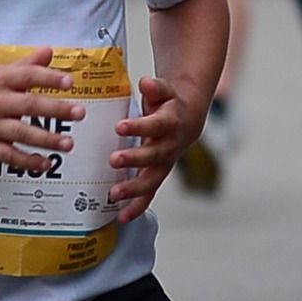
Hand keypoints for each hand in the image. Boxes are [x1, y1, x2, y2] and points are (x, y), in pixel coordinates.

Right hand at [0, 48, 83, 171]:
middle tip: (79, 112)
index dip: (49, 78)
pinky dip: (27, 161)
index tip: (69, 81)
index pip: (27, 76)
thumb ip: (27, 64)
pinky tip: (45, 163)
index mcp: (0, 80)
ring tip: (69, 143)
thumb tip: (49, 50)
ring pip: (21, 133)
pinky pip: (9, 156)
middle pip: (28, 105)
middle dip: (55, 109)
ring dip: (46, 140)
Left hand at [109, 74, 192, 221]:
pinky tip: (122, 217)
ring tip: (114, 195)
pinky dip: (137, 207)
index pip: (155, 125)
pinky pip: (149, 194)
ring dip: (134, 189)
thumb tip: (146, 83)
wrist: (188, 119)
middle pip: (154, 156)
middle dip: (134, 159)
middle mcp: (170, 147)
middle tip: (113, 160)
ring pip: (152, 180)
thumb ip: (156, 88)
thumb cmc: (169, 103)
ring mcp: (165, 164)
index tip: (120, 127)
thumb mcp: (165, 90)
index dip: (139, 127)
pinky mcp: (158, 176)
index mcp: (170, 123)